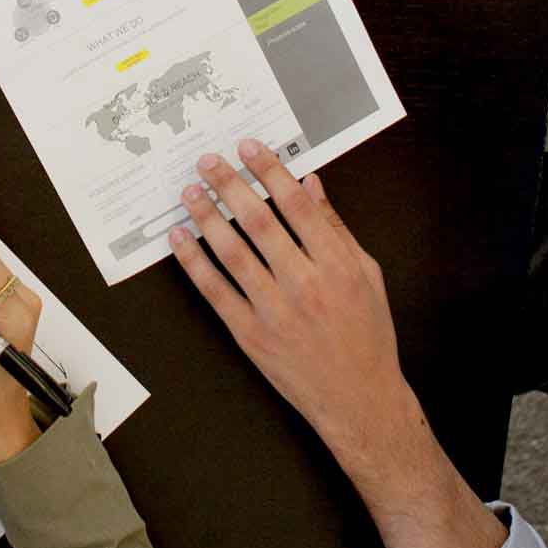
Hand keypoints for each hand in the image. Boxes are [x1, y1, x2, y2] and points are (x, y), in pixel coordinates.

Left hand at [169, 139, 411, 461]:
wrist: (359, 400)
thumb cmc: (367, 334)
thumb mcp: (367, 274)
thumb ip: (335, 227)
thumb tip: (311, 183)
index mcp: (336, 264)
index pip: (296, 205)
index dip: (270, 171)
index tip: (249, 148)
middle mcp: (304, 284)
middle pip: (259, 222)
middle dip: (230, 185)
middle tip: (208, 161)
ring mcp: (273, 311)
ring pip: (232, 253)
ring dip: (207, 217)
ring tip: (189, 192)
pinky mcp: (250, 335)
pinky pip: (215, 291)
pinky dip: (194, 262)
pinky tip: (180, 238)